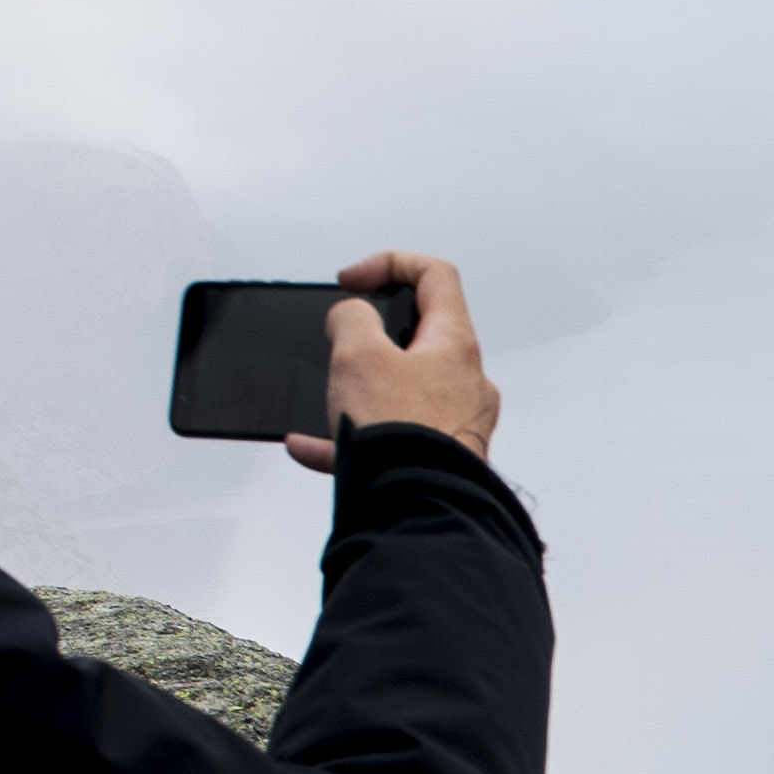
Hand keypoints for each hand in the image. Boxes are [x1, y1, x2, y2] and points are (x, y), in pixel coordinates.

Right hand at [295, 249, 500, 469]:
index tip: (351, 283)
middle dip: (371, 337)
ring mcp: (454, 423)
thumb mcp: (357, 353)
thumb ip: (351, 318)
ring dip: (357, 392)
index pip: (435, 276)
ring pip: (399, 393)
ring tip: (327, 397)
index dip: (389, 264)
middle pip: (419, 337)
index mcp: (455, 344)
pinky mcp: (436, 459)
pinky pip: (388, 440)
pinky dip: (348, 438)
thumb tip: (352, 319)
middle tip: (341, 345)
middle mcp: (465, 382)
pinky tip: (308, 446)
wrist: (418, 510)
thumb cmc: (400, 434)